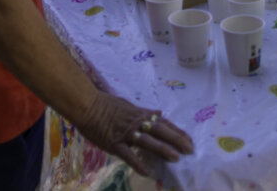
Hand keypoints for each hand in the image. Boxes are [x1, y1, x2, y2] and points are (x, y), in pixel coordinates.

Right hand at [77, 93, 192, 176]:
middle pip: (159, 131)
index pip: (162, 123)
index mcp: (140, 114)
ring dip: (162, 149)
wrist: (87, 105)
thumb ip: (144, 111)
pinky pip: (127, 155)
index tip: (189, 139)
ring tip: (175, 158)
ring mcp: (125, 134)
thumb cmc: (106, 105)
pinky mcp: (114, 143)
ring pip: (147, 141)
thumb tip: (159, 113)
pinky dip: (137, 163)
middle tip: (190, 149)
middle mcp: (136, 123)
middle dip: (176, 140)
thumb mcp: (128, 105)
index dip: (176, 131)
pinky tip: (147, 171)